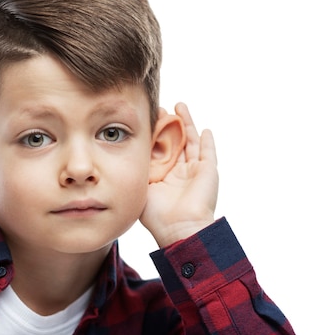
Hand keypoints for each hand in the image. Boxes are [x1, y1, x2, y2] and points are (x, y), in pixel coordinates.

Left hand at [140, 102, 218, 247]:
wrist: (178, 228)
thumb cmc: (157, 214)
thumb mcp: (142, 186)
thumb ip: (138, 169)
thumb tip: (125, 150)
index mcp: (162, 176)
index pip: (158, 148)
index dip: (154, 133)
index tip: (147, 116)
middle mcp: (178, 172)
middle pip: (175, 141)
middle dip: (169, 124)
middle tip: (161, 107)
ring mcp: (194, 171)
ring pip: (191, 141)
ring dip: (187, 124)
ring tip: (180, 105)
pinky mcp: (208, 172)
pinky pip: (209, 152)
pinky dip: (207, 141)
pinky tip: (204, 129)